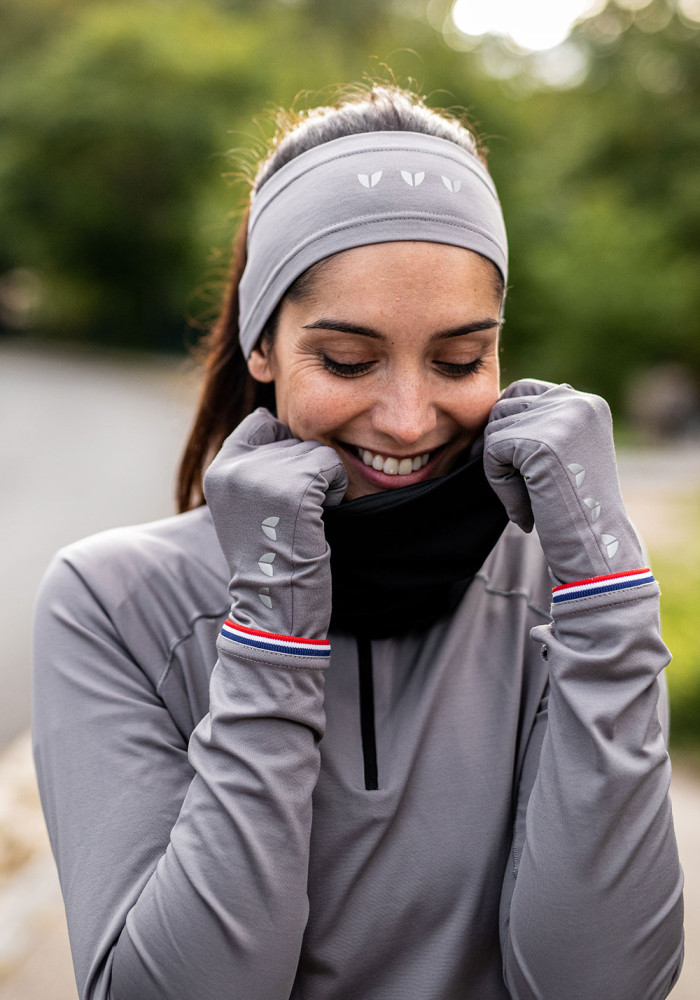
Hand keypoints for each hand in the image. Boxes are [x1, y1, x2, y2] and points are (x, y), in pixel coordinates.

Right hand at [204, 408, 346, 638]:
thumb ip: (253, 467)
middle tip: (291, 515)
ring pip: (316, 451)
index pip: (262, 424)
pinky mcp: (296, 487)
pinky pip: (332, 466)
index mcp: (218, 469)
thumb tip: (279, 422)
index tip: (282, 494)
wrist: (274, 608)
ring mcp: (265, 475)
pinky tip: (317, 520)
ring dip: (321, 482)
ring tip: (302, 519)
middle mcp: (235, 466)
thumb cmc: (268, 560)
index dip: (284, 451)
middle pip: (294, 438)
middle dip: (304, 471)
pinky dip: (336, 490)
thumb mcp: (242, 506)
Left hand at [483, 380, 643, 584]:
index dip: (508, 425)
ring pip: (494, 429)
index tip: (517, 464)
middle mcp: (577, 402)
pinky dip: (498, 483)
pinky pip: (492, 451)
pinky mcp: (539, 441)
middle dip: (500, 448)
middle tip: (518, 488)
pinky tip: (523, 508)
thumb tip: (494, 407)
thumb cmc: (577, 509)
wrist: (595, 547)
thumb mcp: (565, 455)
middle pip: (504, 407)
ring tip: (526, 499)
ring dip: (499, 467)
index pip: (524, 390)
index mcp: (588, 403)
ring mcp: (559, 419)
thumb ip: (539, 426)